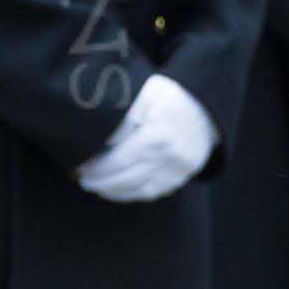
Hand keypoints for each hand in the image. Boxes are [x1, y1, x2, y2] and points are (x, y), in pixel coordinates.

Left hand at [75, 74, 217, 202]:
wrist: (208, 104)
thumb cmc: (172, 95)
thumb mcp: (145, 94)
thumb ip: (123, 116)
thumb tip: (105, 141)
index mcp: (157, 136)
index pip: (118, 161)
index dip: (96, 169)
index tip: (79, 167)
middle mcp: (169, 157)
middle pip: (126, 179)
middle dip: (100, 182)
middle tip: (82, 179)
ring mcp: (179, 169)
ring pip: (140, 190)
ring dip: (114, 192)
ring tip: (96, 187)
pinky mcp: (184, 175)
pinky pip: (155, 192)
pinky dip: (133, 194)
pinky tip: (118, 190)